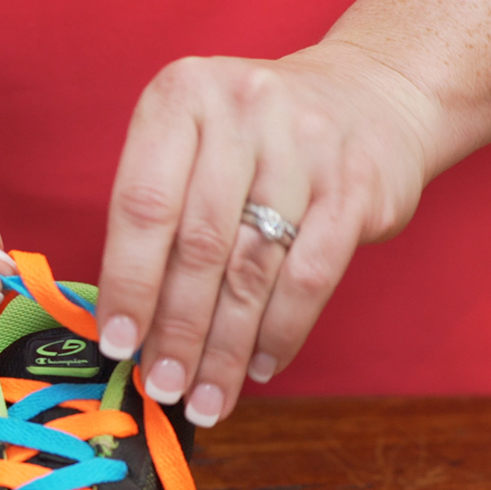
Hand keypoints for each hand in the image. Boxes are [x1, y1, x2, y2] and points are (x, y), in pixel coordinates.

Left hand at [95, 42, 437, 424]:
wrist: (372, 92)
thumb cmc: (259, 135)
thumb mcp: (198, 137)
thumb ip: (161, 209)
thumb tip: (128, 320)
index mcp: (183, 95)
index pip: (143, 204)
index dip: (128, 282)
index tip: (118, 343)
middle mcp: (242, 110)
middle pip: (199, 245)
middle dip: (178, 330)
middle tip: (164, 385)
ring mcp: (305, 146)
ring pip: (253, 269)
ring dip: (226, 347)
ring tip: (206, 396)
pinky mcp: (355, 186)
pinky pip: (311, 277)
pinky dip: (282, 331)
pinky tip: (261, 366)